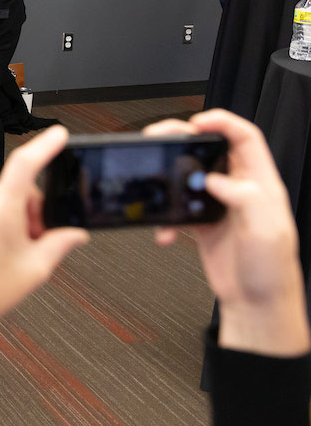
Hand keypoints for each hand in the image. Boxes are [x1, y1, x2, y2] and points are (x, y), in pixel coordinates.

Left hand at [0, 125, 88, 368]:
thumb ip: (60, 243)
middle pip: (12, 191)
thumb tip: (75, 233)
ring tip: (2, 251)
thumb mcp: (35, 269)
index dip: (44, 146)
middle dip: (26, 211)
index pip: (25, 164)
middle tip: (29, 241)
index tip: (56, 134)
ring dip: (2, 218)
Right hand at [147, 110, 309, 355]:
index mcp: (261, 184)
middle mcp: (240, 190)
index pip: (246, 138)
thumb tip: (216, 178)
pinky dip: (165, 219)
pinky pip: (178, 209)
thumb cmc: (271, 271)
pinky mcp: (203, 224)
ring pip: (190, 175)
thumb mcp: (267, 230)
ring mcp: (220, 206)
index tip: (198, 121)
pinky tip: (164, 231)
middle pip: (211, 150)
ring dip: (169, 176)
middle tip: (162, 138)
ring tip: (154, 175)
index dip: (223, 122)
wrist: (258, 304)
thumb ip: (244, 197)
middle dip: (184, 139)